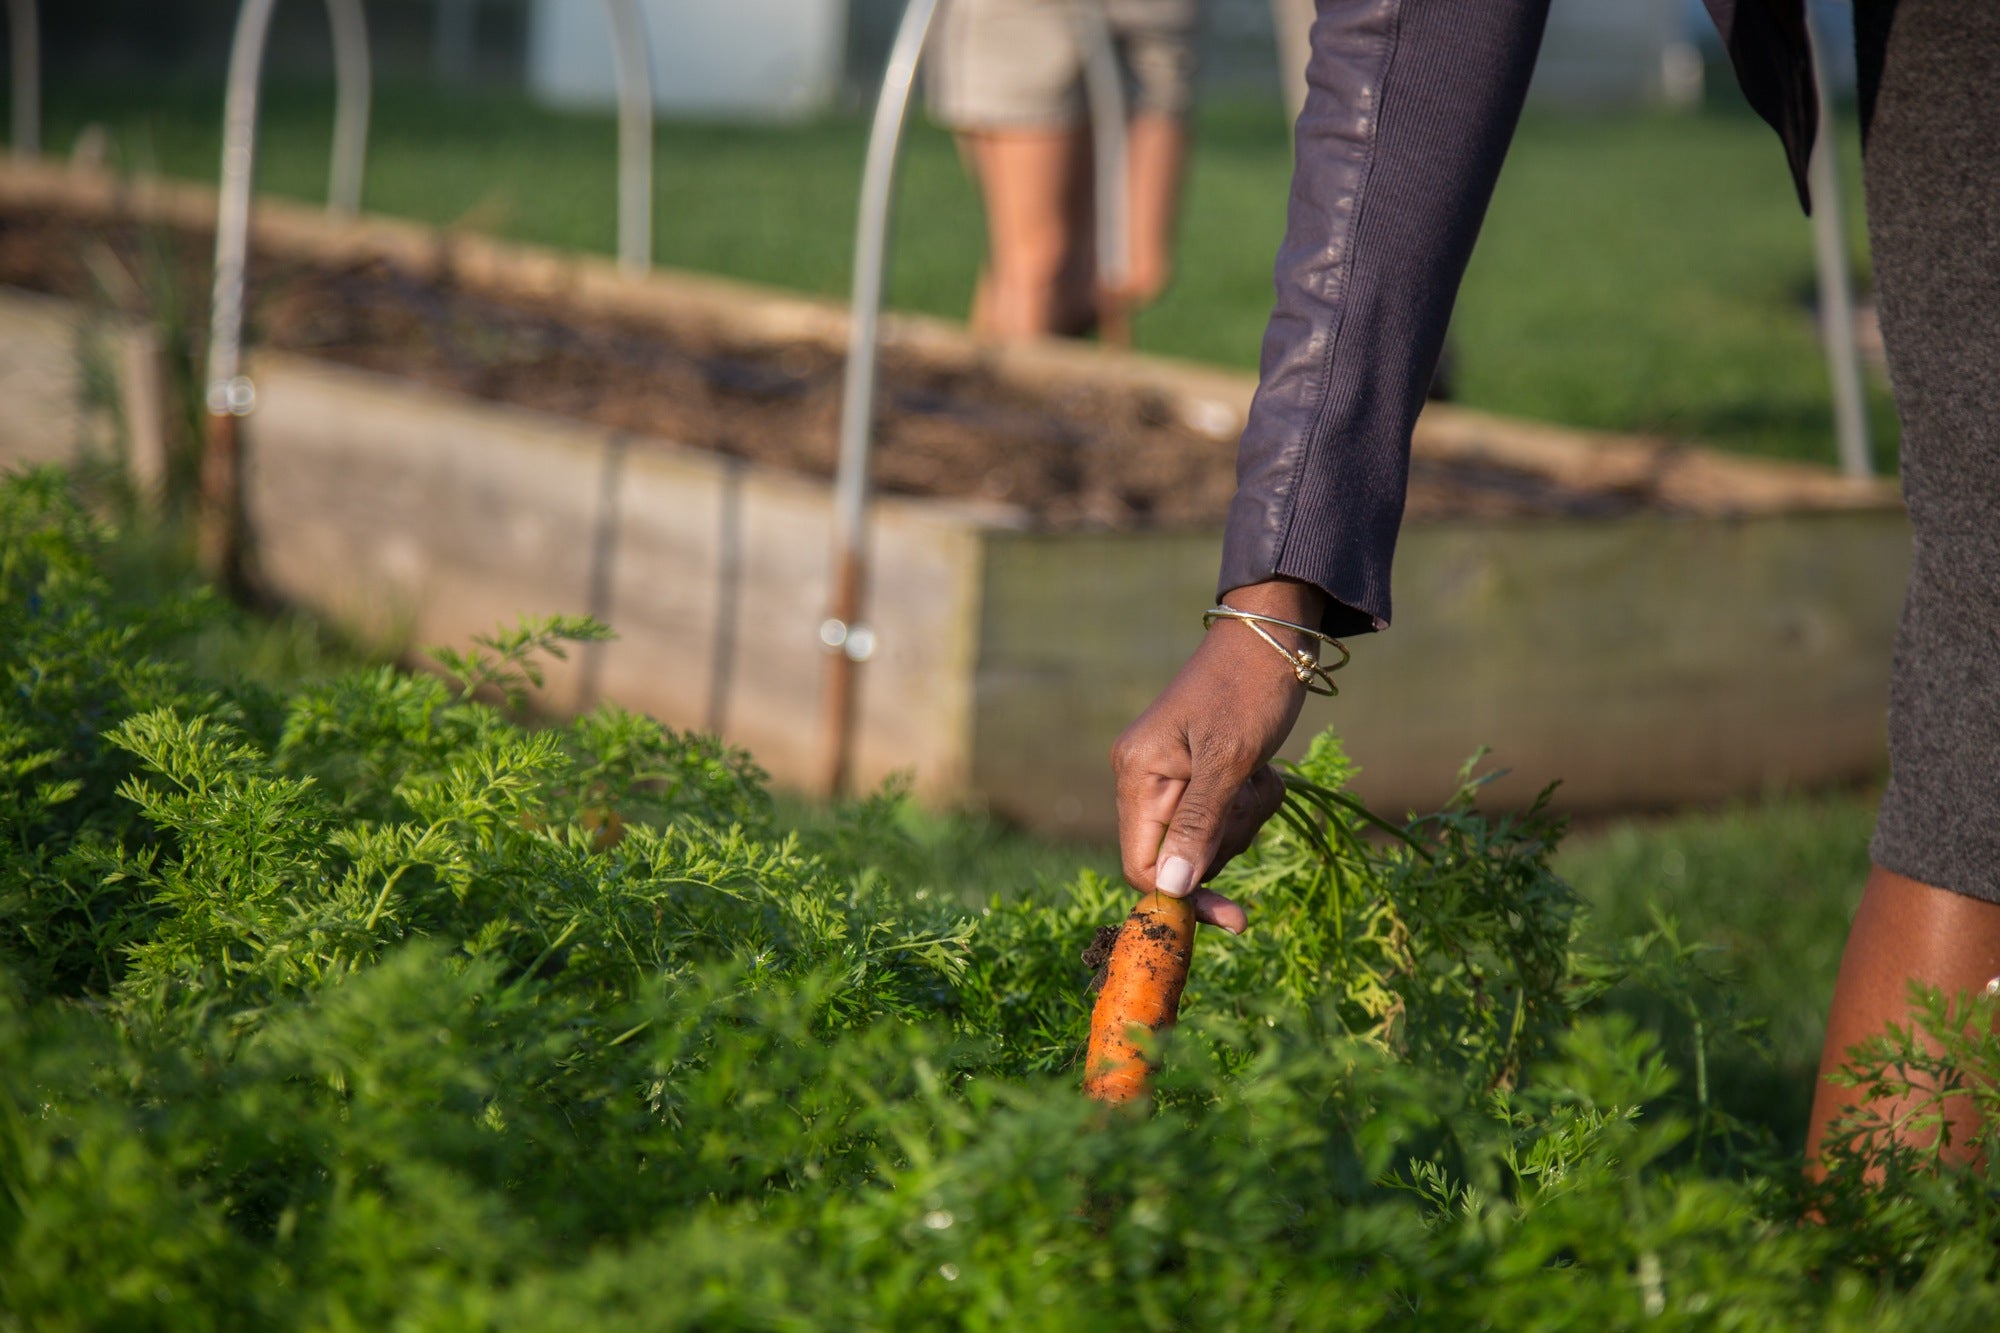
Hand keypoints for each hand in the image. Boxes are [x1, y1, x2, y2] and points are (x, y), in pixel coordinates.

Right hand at [1110, 579, 1326, 932]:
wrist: (1273, 636)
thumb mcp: (1229, 760)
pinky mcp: (1197, 773)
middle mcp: (1143, 779)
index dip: (1186, 896)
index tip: (1235, 917)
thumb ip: (1199, 826)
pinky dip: (1248, 804)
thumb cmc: (1249, 690)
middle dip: (1225, 842)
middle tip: (1254, 796)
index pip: (1144, 866)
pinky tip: (1263, 772)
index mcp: (1138, 774)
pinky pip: (1220, 818)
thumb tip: (1173, 889)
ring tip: (1261, 776)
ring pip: (1204, 841)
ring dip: (1243, 820)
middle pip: (1178, 858)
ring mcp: (1170, 777)